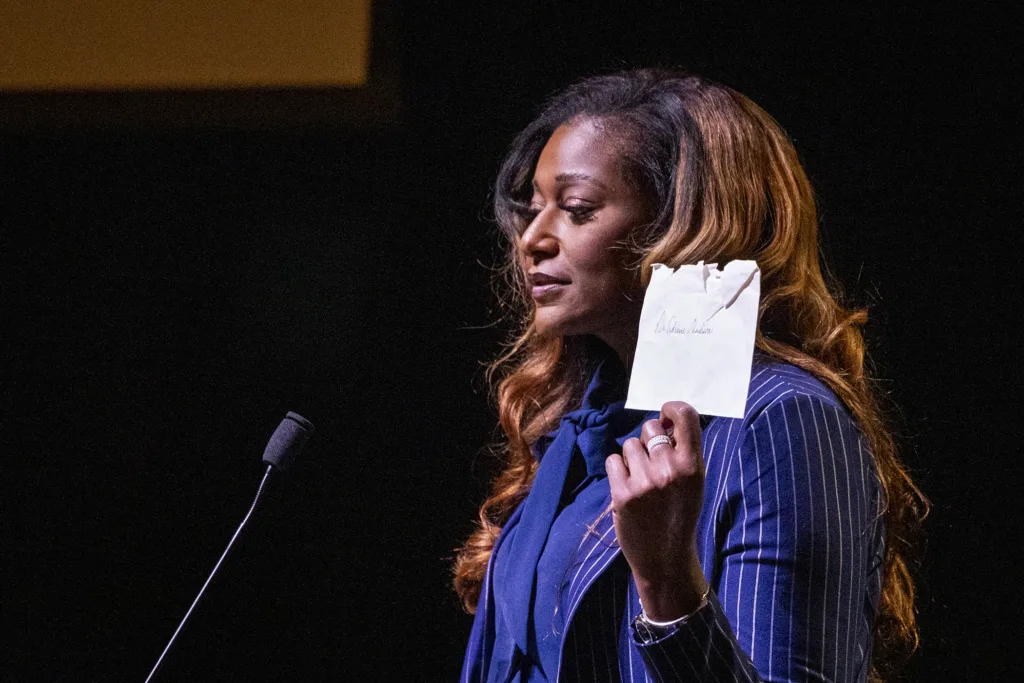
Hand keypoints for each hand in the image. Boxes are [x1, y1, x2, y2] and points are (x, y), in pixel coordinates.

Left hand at [605, 401, 708, 620]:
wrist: (665, 557)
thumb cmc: (679, 514)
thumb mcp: (694, 482)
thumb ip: (683, 451)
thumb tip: (666, 418)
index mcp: (693, 466)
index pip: (686, 416)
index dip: (672, 408)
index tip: (665, 413)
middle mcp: (670, 471)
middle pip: (650, 428)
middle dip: (649, 439)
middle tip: (652, 462)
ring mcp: (644, 482)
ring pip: (629, 445)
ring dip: (632, 458)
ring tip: (641, 481)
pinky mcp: (622, 494)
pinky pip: (613, 460)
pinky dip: (617, 471)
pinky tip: (628, 488)